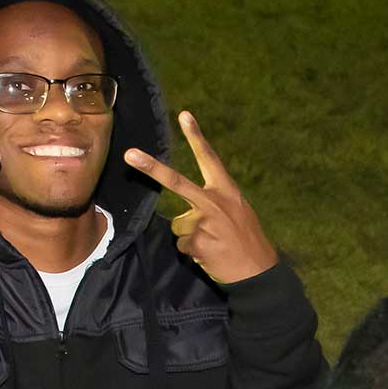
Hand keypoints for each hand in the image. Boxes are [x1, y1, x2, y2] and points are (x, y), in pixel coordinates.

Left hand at [124, 109, 280, 285]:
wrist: (258, 272)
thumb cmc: (246, 241)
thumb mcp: (238, 212)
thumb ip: (214, 203)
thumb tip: (185, 212)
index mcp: (226, 190)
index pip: (209, 158)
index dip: (196, 136)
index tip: (184, 115)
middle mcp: (214, 201)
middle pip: (176, 181)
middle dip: (151, 167)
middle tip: (129, 154)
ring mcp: (205, 222)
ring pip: (179, 225)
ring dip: (190, 237)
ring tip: (212, 244)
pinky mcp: (197, 242)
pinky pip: (182, 245)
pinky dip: (193, 252)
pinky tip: (210, 255)